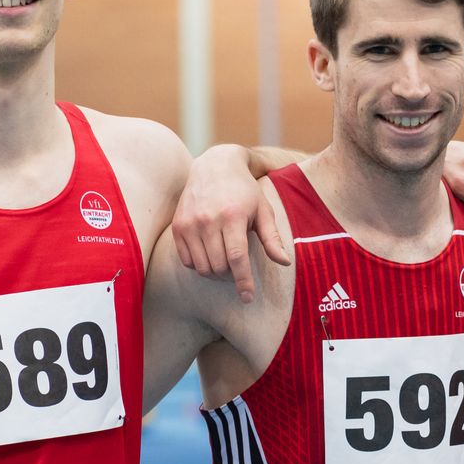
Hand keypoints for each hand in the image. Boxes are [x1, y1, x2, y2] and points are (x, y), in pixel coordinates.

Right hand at [170, 145, 291, 301]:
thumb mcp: (263, 210)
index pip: (237, 257)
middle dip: (231, 276)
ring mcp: (190, 223)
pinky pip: (187, 260)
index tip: (248, 297)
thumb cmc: (244, 191)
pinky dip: (199, 265)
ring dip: (215, 273)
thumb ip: (272, 238)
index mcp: (233, 215)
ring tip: (226, 263)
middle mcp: (208, 220)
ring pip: (202, 267)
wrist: (214, 166)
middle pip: (219, 266)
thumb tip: (285, 262)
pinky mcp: (178, 226)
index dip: (243, 281)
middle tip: (239, 269)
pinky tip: (210, 256)